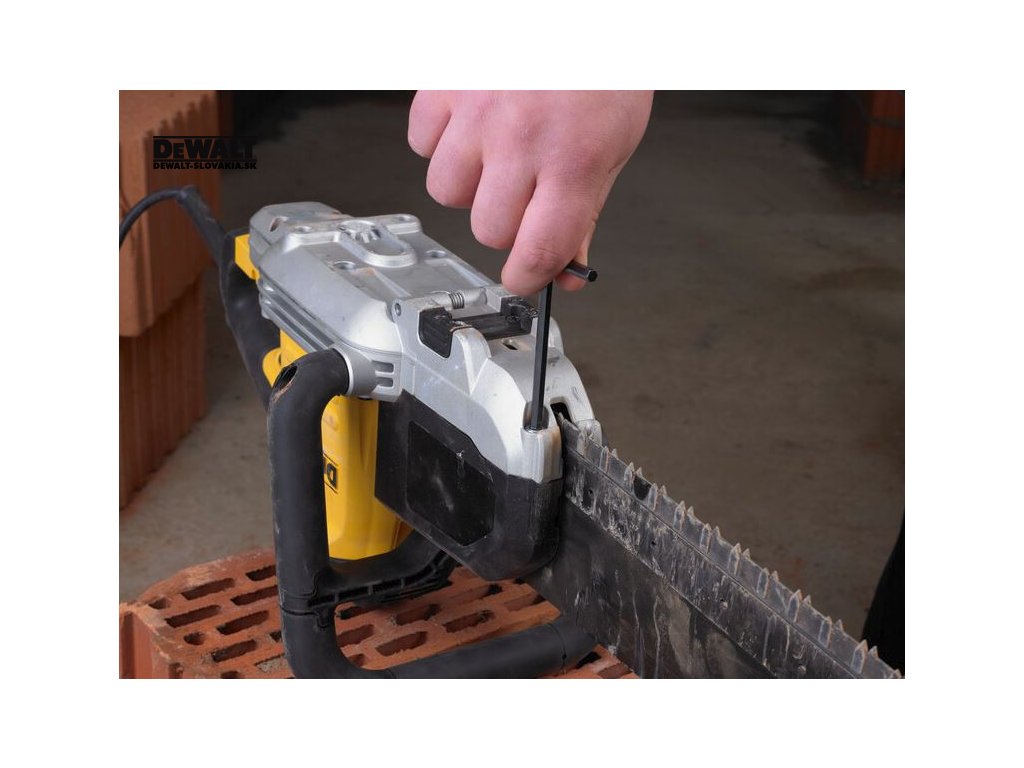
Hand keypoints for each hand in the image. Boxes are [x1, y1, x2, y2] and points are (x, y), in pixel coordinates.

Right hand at [408, 90, 652, 294]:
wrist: (581, 6)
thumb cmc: (602, 67)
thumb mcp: (613, 147)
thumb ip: (585, 213)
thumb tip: (569, 269)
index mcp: (573, 160)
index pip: (539, 250)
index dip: (528, 278)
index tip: (524, 279)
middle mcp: (521, 140)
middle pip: (488, 229)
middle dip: (506, 222)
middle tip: (522, 194)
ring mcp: (477, 113)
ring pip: (447, 191)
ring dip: (469, 183)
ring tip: (494, 153)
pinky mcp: (444, 86)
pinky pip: (421, 142)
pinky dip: (441, 141)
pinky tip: (469, 124)